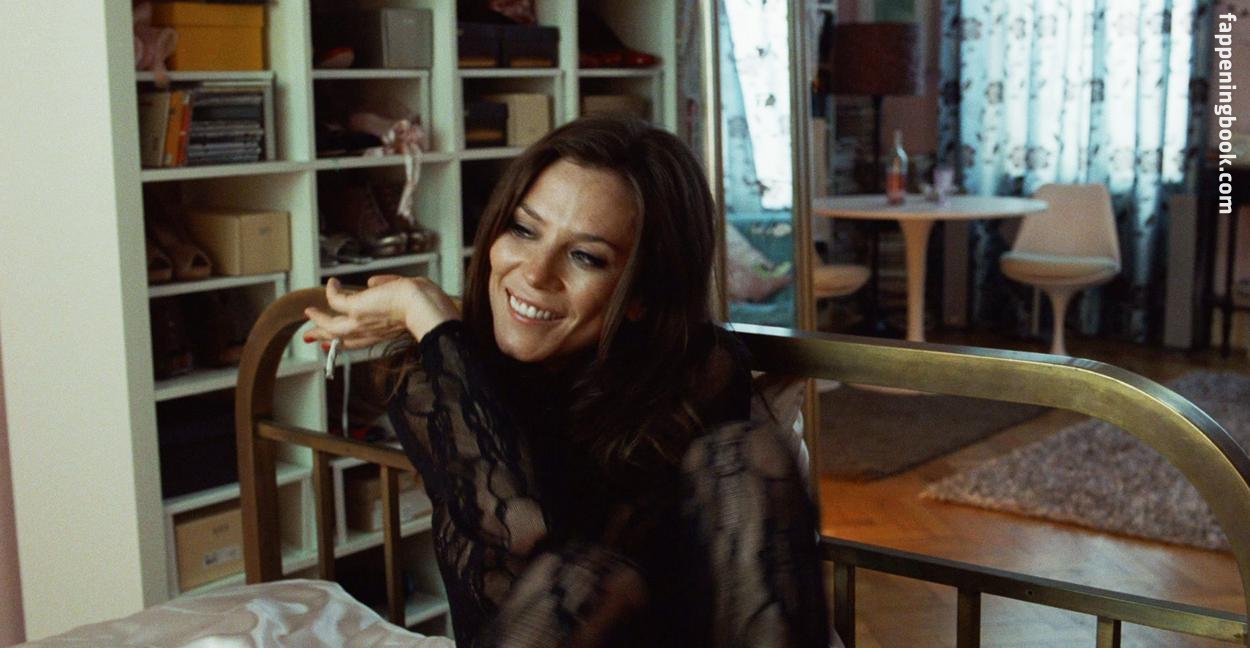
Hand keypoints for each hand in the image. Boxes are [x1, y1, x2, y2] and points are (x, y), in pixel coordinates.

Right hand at [303, 275, 459, 349]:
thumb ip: (387, 287)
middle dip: (325, 337)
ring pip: (332, 325)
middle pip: (341, 339)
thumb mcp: (404, 294)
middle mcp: (370, 331)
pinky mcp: (355, 309)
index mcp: (384, 331)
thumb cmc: (425, 302)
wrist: (424, 306)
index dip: (348, 339)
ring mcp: (360, 322)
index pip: (361, 339)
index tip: (336, 340)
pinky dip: (331, 291)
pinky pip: (335, 301)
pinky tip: (332, 282)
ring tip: (308, 313)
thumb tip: (373, 283)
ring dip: (318, 319)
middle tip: (310, 336)